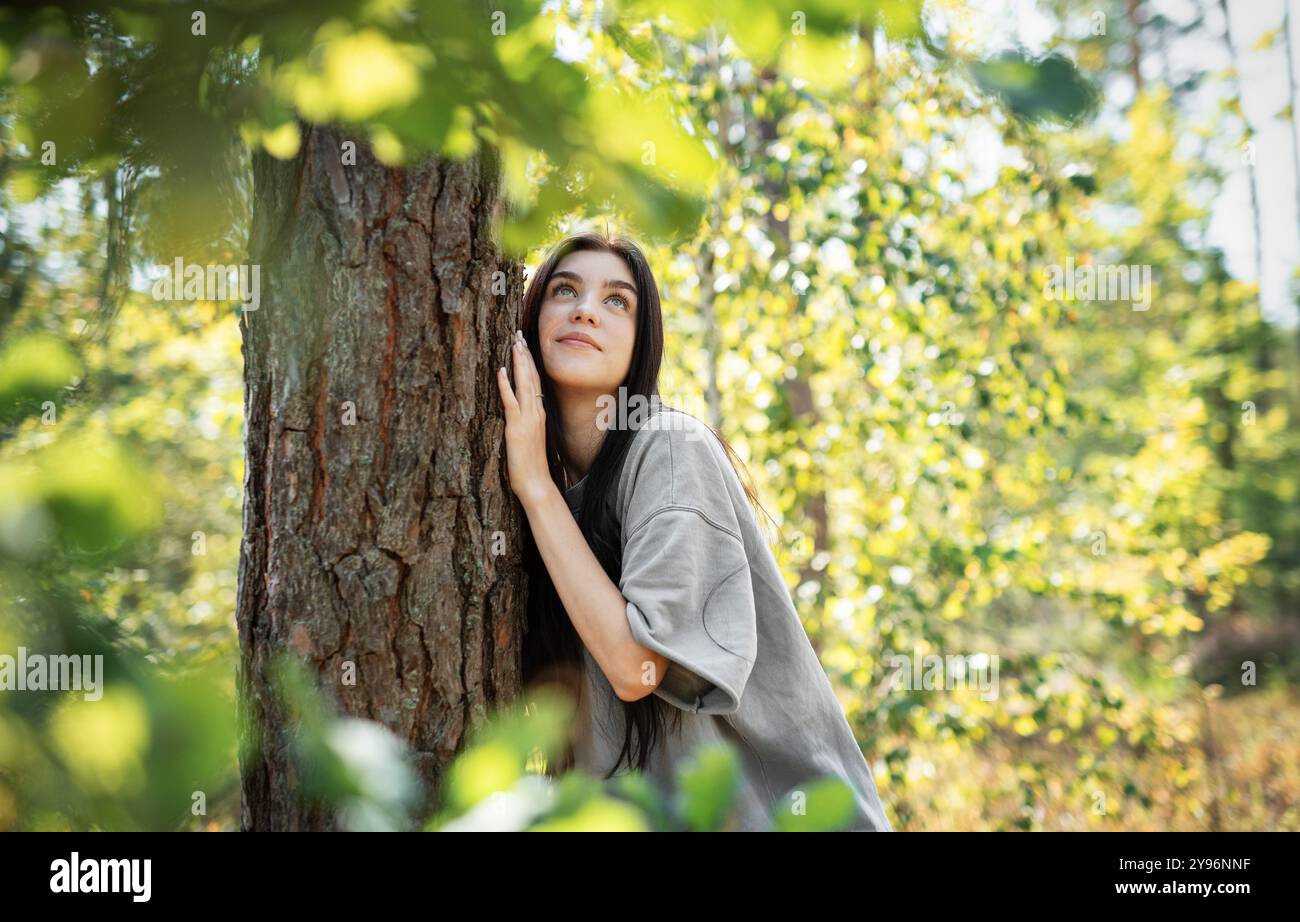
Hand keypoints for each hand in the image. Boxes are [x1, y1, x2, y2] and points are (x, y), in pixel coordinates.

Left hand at [497, 329, 553, 505]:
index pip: (536, 382)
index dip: (530, 362)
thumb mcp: (530, 438)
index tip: (524, 345)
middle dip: (524, 355)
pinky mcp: (516, 427)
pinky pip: (511, 401)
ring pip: (525, 384)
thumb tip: (520, 412)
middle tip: (518, 334)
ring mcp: (527, 418)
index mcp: (539, 413)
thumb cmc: (531, 465)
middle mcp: (536, 412)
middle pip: (532, 377)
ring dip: (518, 363)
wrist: (536, 483)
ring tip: (514, 343)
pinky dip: (506, 385)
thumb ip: (527, 422)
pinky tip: (501, 370)